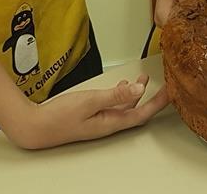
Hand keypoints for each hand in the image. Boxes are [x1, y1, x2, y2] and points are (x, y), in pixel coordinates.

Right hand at [8, 74, 169, 149]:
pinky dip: (121, 95)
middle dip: (152, 99)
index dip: (158, 104)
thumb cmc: (59, 116)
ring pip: (125, 108)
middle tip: (164, 87)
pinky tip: (121, 86)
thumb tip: (138, 90)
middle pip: (137, 112)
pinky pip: (113, 106)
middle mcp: (108, 124)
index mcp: (111, 123)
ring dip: (136, 94)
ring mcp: (99, 121)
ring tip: (143, 79)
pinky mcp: (90, 116)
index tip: (171, 92)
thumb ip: (115, 95)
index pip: (142, 114)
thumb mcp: (90, 101)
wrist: (35, 127)